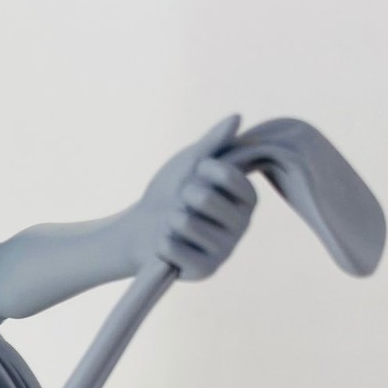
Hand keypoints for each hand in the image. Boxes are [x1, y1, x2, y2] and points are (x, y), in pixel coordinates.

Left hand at [132, 114, 255, 280]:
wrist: (141, 230)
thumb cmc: (169, 193)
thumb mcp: (189, 163)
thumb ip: (213, 143)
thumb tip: (237, 117)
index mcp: (246, 198)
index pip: (229, 175)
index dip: (204, 170)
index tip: (196, 172)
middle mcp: (243, 225)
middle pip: (203, 198)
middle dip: (181, 196)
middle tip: (181, 205)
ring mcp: (225, 251)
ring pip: (184, 222)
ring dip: (169, 220)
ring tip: (174, 225)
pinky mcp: (205, 271)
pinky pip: (172, 247)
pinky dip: (161, 243)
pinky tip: (167, 246)